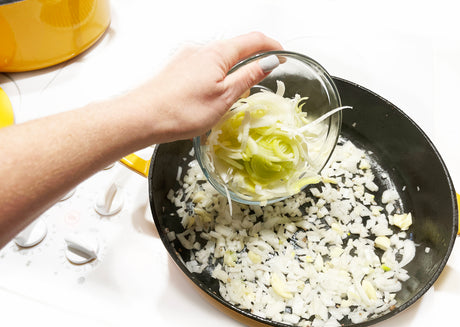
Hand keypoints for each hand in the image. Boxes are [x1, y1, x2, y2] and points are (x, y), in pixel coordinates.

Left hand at [128, 32, 282, 142]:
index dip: (271, 46)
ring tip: (239, 89)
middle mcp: (201, 50)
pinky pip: (204, 66)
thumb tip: (268, 62)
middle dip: (253, 57)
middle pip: (235, 47)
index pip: (253, 40)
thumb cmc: (182, 111)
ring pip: (218, 58)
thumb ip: (248, 76)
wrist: (142, 118)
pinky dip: (217, 74)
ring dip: (234, 68)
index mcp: (217, 53)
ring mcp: (186, 58)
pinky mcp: (177, 69)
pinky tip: (213, 93)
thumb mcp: (225, 97)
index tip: (282, 55)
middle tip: (265, 73)